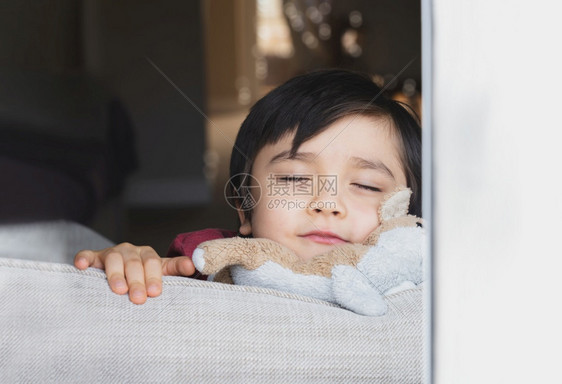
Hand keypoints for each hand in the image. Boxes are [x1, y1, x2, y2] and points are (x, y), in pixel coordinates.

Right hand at [74, 243, 194, 303]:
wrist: (120, 271)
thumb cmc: (143, 276)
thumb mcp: (161, 271)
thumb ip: (176, 268)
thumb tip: (192, 266)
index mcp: (148, 255)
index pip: (153, 263)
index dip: (154, 277)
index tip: (156, 293)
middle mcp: (130, 251)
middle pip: (134, 263)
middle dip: (137, 281)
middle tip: (139, 299)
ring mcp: (111, 253)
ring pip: (113, 259)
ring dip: (116, 274)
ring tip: (118, 290)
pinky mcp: (93, 258)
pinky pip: (87, 255)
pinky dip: (84, 259)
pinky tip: (82, 266)